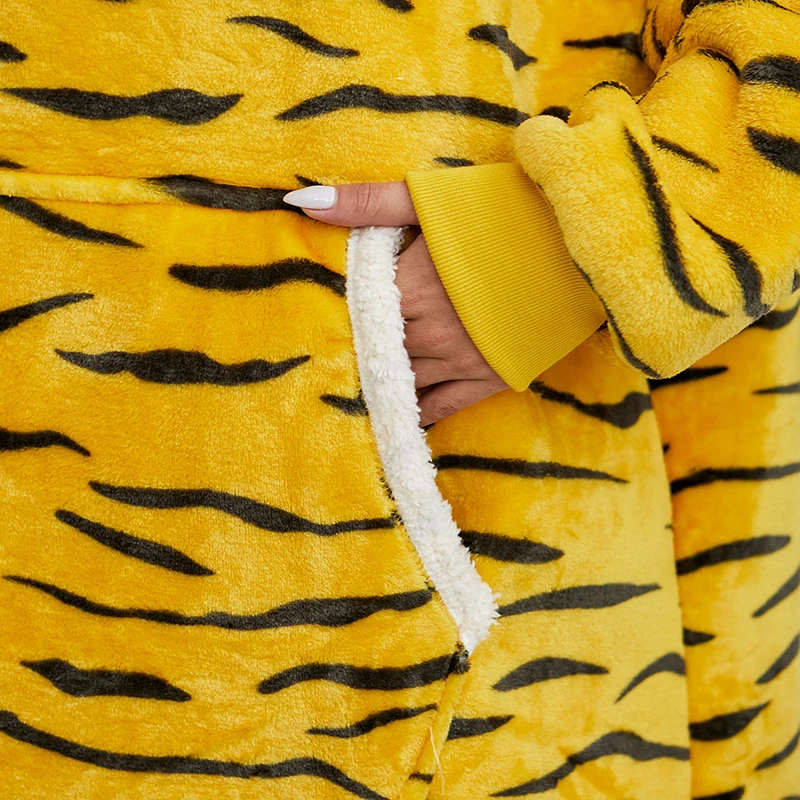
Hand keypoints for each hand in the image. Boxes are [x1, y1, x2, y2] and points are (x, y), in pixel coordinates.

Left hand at [284, 182, 507, 425]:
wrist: (578, 244)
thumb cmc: (504, 212)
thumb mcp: (433, 199)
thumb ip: (367, 202)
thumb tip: (301, 202)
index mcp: (411, 286)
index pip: (356, 314)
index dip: (337, 318)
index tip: (313, 326)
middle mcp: (431, 331)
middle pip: (375, 352)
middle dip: (355, 354)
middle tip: (322, 365)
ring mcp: (461, 360)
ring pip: (400, 383)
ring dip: (378, 384)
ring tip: (352, 390)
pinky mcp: (489, 379)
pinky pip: (439, 407)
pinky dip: (416, 412)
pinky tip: (397, 413)